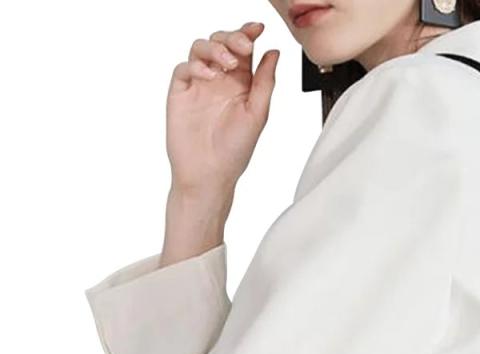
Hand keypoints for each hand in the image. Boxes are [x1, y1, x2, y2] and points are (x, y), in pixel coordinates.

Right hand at [166, 21, 279, 196]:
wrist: (209, 174)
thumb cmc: (235, 151)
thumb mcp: (257, 114)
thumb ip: (265, 83)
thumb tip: (274, 52)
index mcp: (241, 84)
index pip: (244, 51)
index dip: (248, 34)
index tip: (257, 29)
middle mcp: (220, 81)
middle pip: (221, 43)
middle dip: (232, 37)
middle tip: (243, 46)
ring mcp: (199, 85)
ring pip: (201, 49)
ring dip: (214, 48)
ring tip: (226, 62)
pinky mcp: (180, 93)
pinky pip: (184, 68)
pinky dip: (196, 66)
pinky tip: (208, 76)